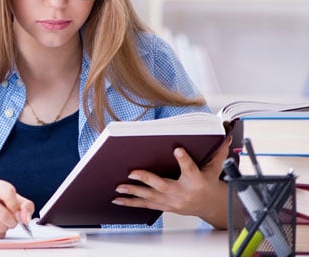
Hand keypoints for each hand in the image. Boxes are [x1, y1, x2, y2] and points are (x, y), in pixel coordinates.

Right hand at [0, 176, 33, 237]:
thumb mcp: (8, 196)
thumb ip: (24, 205)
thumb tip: (25, 218)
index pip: (8, 192)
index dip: (15, 204)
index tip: (14, 208)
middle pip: (5, 215)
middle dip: (12, 220)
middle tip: (8, 217)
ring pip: (0, 228)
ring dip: (4, 228)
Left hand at [111, 136, 230, 228]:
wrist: (211, 206)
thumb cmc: (209, 184)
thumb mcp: (215, 168)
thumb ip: (218, 153)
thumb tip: (225, 137)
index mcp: (197, 181)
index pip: (191, 169)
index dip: (184, 160)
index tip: (177, 149)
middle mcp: (183, 193)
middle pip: (164, 186)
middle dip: (147, 179)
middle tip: (132, 172)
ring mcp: (173, 202)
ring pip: (151, 197)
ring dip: (134, 192)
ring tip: (120, 187)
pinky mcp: (165, 207)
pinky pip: (147, 206)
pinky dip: (131, 203)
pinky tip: (119, 200)